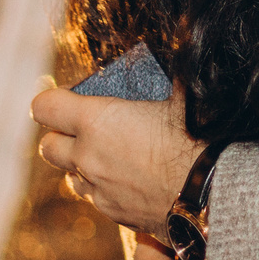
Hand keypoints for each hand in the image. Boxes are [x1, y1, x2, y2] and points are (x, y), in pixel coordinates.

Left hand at [31, 85, 200, 235]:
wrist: (213, 194)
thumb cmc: (197, 140)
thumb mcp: (182, 97)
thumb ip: (172, 75)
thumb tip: (184, 44)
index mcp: (96, 122)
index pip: (44, 107)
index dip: (52, 99)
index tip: (71, 96)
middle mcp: (87, 158)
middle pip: (47, 147)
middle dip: (60, 135)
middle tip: (84, 127)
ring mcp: (98, 191)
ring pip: (69, 177)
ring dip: (79, 164)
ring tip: (107, 155)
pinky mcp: (114, 216)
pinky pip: (95, 199)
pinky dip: (103, 187)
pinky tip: (128, 179)